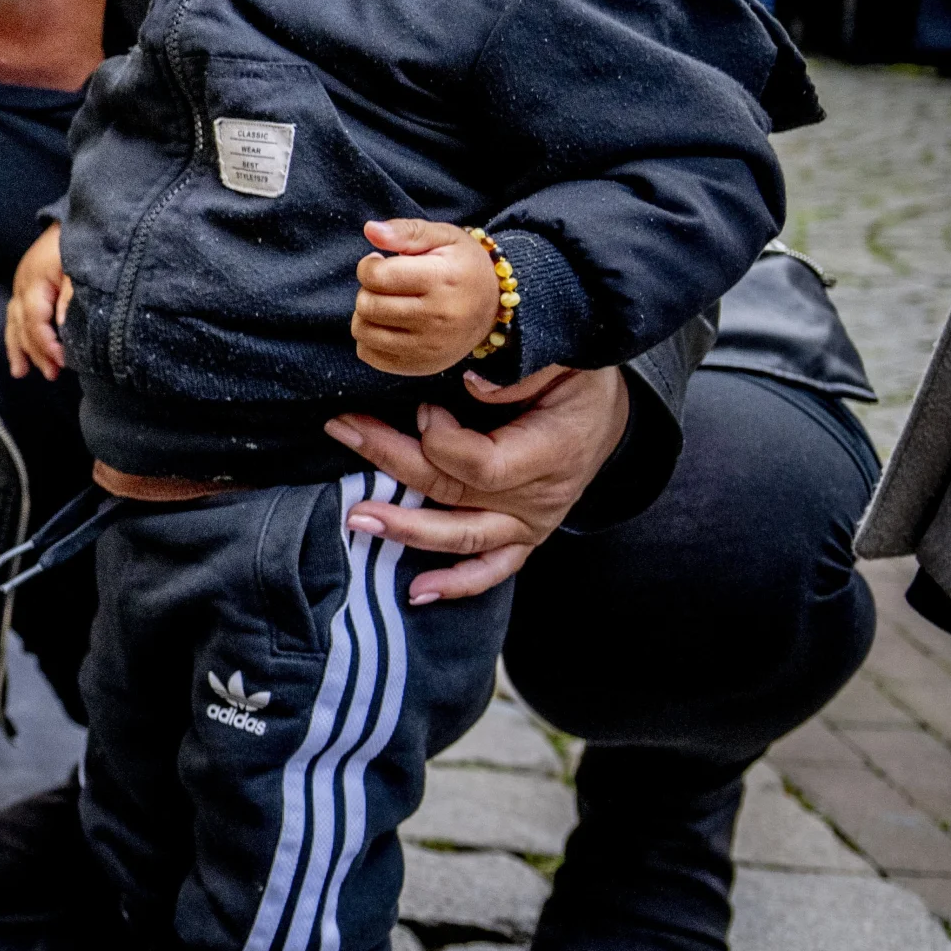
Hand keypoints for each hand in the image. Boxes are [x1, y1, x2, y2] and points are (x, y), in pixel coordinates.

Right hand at [6, 222, 70, 378]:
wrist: (73, 214)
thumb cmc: (77, 240)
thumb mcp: (80, 267)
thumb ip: (72, 298)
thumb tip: (63, 328)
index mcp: (35, 281)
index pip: (36, 321)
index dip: (47, 344)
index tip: (63, 362)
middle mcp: (22, 284)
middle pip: (23, 325)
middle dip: (35, 352)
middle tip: (51, 374)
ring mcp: (21, 284)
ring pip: (14, 322)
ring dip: (18, 348)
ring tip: (20, 372)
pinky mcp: (26, 283)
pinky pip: (16, 314)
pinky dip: (16, 334)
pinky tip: (19, 349)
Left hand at [324, 362, 627, 603]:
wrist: (608, 416)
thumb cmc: (581, 380)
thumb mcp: (562, 358)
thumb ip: (519, 371)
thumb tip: (470, 383)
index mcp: (551, 451)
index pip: (480, 462)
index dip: (441, 438)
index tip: (425, 408)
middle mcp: (539, 497)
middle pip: (453, 491)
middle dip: (391, 461)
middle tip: (343, 432)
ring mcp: (530, 523)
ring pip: (462, 535)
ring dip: (406, 529)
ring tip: (357, 518)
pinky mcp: (523, 537)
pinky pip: (493, 570)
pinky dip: (458, 584)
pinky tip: (417, 591)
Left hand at [352, 218, 500, 376]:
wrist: (495, 306)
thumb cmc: (463, 266)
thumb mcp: (443, 237)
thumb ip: (406, 231)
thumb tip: (370, 230)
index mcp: (442, 279)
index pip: (377, 276)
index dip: (369, 266)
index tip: (381, 263)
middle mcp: (437, 317)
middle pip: (367, 304)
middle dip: (368, 289)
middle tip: (386, 285)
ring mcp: (430, 346)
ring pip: (363, 331)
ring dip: (365, 314)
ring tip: (387, 303)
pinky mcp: (421, 366)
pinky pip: (370, 355)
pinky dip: (370, 339)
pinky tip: (389, 325)